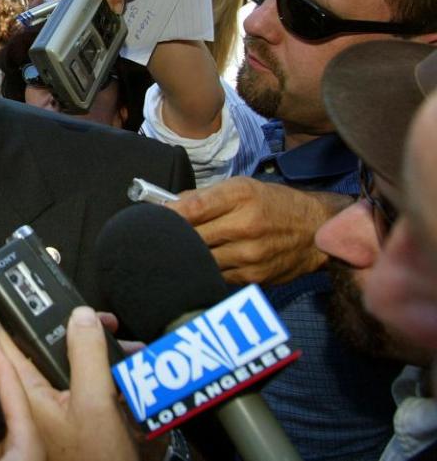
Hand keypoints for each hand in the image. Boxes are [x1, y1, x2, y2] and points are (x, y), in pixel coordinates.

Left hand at [0, 307, 137, 460]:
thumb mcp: (93, 404)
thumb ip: (86, 356)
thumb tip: (80, 316)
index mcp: (28, 395)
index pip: (3, 344)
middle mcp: (38, 402)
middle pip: (43, 349)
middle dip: (69, 327)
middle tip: (94, 316)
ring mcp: (59, 412)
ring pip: (71, 364)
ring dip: (95, 349)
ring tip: (121, 343)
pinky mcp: (80, 421)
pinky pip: (90, 383)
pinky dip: (108, 371)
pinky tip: (128, 368)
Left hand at [165, 177, 349, 284]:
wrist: (314, 230)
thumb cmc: (273, 204)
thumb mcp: (242, 188)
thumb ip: (204, 197)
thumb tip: (168, 206)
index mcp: (240, 196)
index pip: (192, 208)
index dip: (166, 215)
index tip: (150, 220)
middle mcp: (245, 225)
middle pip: (192, 237)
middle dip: (173, 238)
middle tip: (156, 239)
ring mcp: (249, 255)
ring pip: (200, 260)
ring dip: (187, 257)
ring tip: (178, 252)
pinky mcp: (253, 277)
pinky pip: (216, 275)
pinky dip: (206, 270)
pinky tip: (202, 264)